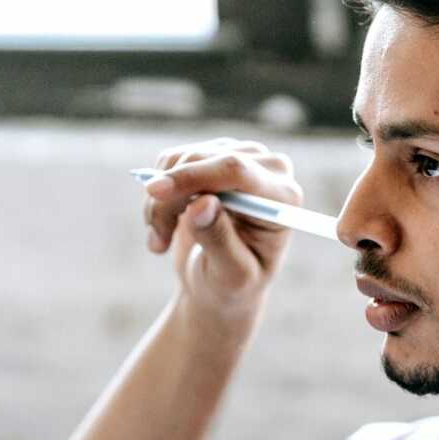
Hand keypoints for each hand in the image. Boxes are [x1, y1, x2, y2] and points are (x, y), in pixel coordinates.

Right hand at [141, 138, 301, 318]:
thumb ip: (219, 240)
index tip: (155, 193)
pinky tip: (164, 225)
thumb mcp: (230, 276)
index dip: (192, 177)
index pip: (235, 169)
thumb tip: (202, 202)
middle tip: (157, 241)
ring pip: (179, 160)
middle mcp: (268, 169)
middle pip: (203, 160)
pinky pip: (171, 161)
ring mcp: (240, 156)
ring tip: (161, 239)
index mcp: (283, 197)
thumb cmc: (232, 285)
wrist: (221, 282)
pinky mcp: (213, 154)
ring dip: (160, 202)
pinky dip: (159, 195)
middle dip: (168, 200)